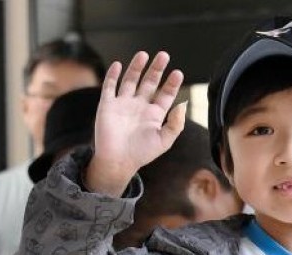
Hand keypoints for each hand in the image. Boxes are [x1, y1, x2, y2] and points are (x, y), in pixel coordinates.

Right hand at [87, 51, 186, 195]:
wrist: (118, 162)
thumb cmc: (141, 154)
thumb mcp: (164, 141)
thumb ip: (175, 124)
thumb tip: (183, 105)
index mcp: (154, 115)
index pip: (165, 95)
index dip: (171, 84)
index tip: (178, 73)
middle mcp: (139, 106)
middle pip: (150, 83)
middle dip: (156, 69)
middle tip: (164, 55)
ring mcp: (123, 104)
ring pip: (131, 80)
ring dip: (136, 67)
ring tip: (144, 54)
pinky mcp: (108, 105)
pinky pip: (110, 86)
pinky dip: (113, 75)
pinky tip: (118, 65)